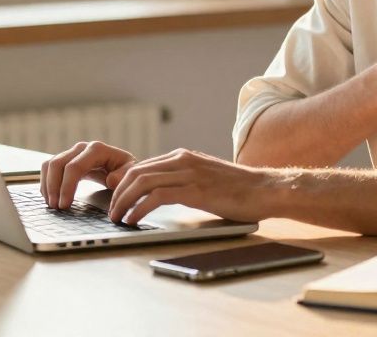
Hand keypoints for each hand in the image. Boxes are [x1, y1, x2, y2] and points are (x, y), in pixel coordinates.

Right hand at [41, 141, 135, 208]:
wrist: (122, 165)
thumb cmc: (126, 170)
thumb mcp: (131, 173)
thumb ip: (123, 176)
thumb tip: (111, 180)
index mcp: (97, 149)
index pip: (75, 166)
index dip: (67, 186)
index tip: (65, 205)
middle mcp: (82, 148)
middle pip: (58, 164)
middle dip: (54, 188)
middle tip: (56, 208)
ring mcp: (72, 152)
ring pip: (50, 164)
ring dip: (47, 185)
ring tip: (52, 205)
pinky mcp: (66, 159)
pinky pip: (49, 167)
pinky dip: (46, 182)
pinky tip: (50, 197)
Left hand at [107, 148, 275, 225]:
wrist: (265, 189)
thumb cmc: (239, 190)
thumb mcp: (205, 179)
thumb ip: (183, 182)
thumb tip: (160, 194)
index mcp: (183, 157)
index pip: (142, 165)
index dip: (122, 182)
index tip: (113, 197)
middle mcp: (182, 160)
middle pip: (136, 171)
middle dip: (117, 192)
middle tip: (110, 211)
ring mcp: (188, 173)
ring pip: (142, 181)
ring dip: (124, 201)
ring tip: (117, 218)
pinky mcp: (195, 189)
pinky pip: (157, 196)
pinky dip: (140, 208)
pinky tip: (134, 219)